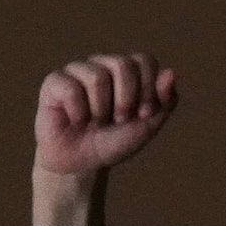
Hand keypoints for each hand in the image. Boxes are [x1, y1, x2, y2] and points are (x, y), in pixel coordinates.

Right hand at [35, 53, 176, 178]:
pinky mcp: (54, 82)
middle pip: (123, 64)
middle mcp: (103, 65)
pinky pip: (71, 89)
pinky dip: (79, 113)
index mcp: (129, 71)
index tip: (144, 114)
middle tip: (119, 120)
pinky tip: (76, 120)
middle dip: (126, 100)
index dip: (149, 89)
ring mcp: (77, 71)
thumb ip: (165, 101)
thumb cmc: (115, 141)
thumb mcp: (148, 126)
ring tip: (95, 121)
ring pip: (97, 76)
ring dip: (101, 109)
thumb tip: (170, 72)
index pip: (145, 61)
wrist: (83, 163)